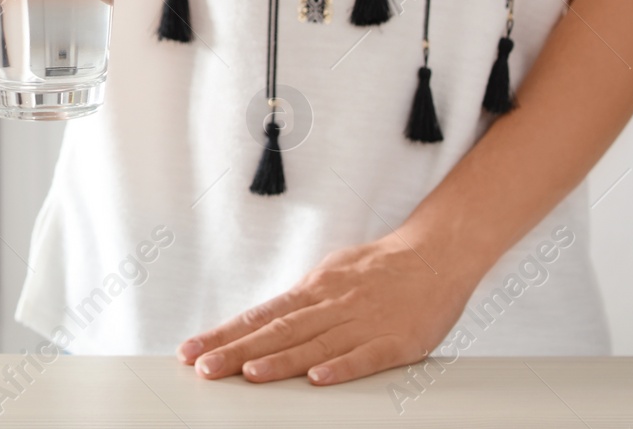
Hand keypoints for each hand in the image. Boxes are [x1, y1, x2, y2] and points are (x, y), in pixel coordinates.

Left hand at [176, 235, 473, 385]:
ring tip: (246, 374)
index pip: (262, 314)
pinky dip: (341, 368)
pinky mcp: (396, 341)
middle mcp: (332, 304)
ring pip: (314, 344)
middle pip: (278, 330)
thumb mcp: (334, 274)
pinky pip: (365, 356)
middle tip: (204, 366)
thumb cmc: (385, 267)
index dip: (226, 333)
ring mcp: (363, 322)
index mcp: (316, 289)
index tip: (193, 349)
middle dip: (237, 350)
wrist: (438, 252)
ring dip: (279, 361)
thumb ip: (304, 302)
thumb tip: (267, 320)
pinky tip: (317, 380)